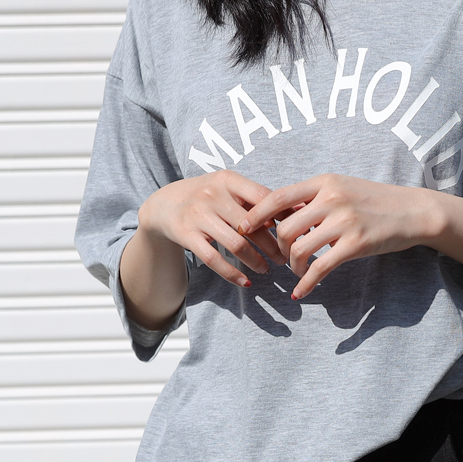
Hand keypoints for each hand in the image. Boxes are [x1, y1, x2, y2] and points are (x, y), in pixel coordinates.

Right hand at [140, 169, 283, 288]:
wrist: (163, 204)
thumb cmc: (206, 197)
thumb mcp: (228, 188)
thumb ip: (256, 198)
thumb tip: (299, 209)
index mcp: (228, 180)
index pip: (263, 197)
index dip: (282, 216)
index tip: (294, 232)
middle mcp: (212, 195)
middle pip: (252, 225)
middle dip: (273, 245)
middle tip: (285, 258)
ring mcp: (198, 216)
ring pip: (237, 244)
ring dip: (256, 261)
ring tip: (267, 269)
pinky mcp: (186, 235)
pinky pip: (214, 259)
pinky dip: (232, 274)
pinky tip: (246, 281)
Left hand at [239, 174, 439, 298]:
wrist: (413, 211)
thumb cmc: (375, 201)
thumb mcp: (343, 188)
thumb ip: (314, 198)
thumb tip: (281, 212)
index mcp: (324, 183)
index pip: (277, 196)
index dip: (256, 214)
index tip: (244, 228)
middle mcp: (331, 198)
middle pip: (284, 228)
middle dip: (278, 248)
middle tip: (282, 258)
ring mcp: (344, 221)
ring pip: (299, 248)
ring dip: (293, 265)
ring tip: (298, 271)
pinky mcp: (355, 244)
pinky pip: (320, 267)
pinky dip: (306, 283)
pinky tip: (301, 292)